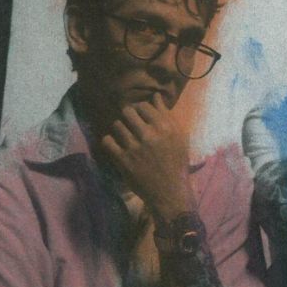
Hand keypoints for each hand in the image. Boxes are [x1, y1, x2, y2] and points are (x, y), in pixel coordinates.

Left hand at [100, 92, 193, 220]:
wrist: (170, 190)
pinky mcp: (123, 159)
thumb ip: (166, 116)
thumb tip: (155, 96)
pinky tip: (117, 146)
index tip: (141, 118)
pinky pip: (107, 141)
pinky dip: (110, 142)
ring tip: (126, 137)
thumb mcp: (179, 138)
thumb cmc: (177, 162)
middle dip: (128, 117)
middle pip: (128, 112)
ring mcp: (134, 147)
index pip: (144, 106)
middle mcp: (149, 135)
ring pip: (117, 125)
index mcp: (165, 128)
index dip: (140, 110)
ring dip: (120, 129)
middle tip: (132, 125)